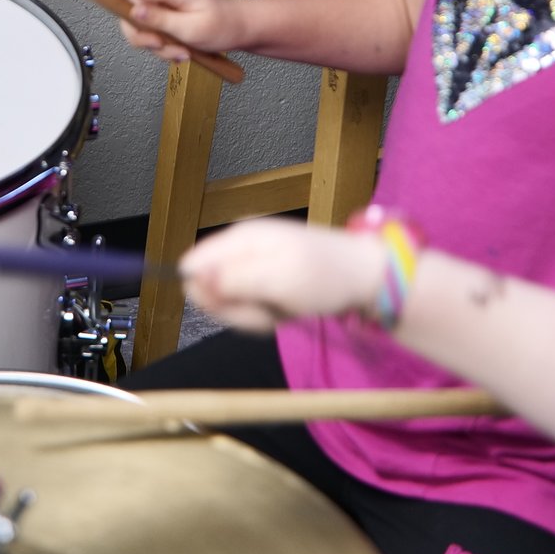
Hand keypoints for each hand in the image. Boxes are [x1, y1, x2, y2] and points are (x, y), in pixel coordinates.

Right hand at [92, 0, 241, 65]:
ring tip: (181, 52)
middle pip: (131, 13)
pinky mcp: (162, 18)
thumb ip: (162, 20)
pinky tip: (181, 51)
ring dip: (158, 47)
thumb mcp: (193, 28)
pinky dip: (163, 49)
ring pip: (139, 29)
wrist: (237, 30)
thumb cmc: (221, 26)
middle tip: (164, 47)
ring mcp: (162, 6)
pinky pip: (150, 36)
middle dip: (145, 37)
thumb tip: (135, 10)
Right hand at [177, 218, 384, 333]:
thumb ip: (236, 279)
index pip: (191, 266)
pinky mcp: (259, 282)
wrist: (363, 278)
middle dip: (236, 308)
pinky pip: (245, 308)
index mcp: (239, 237)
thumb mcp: (280, 279)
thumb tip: (191, 280)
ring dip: (253, 315)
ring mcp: (249, 266)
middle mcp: (238, 249)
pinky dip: (265, 316)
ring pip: (226, 303)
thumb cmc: (326, 275)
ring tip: (282, 307)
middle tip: (270, 307)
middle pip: (206, 289)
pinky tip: (286, 309)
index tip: (238, 303)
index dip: (208, 294)